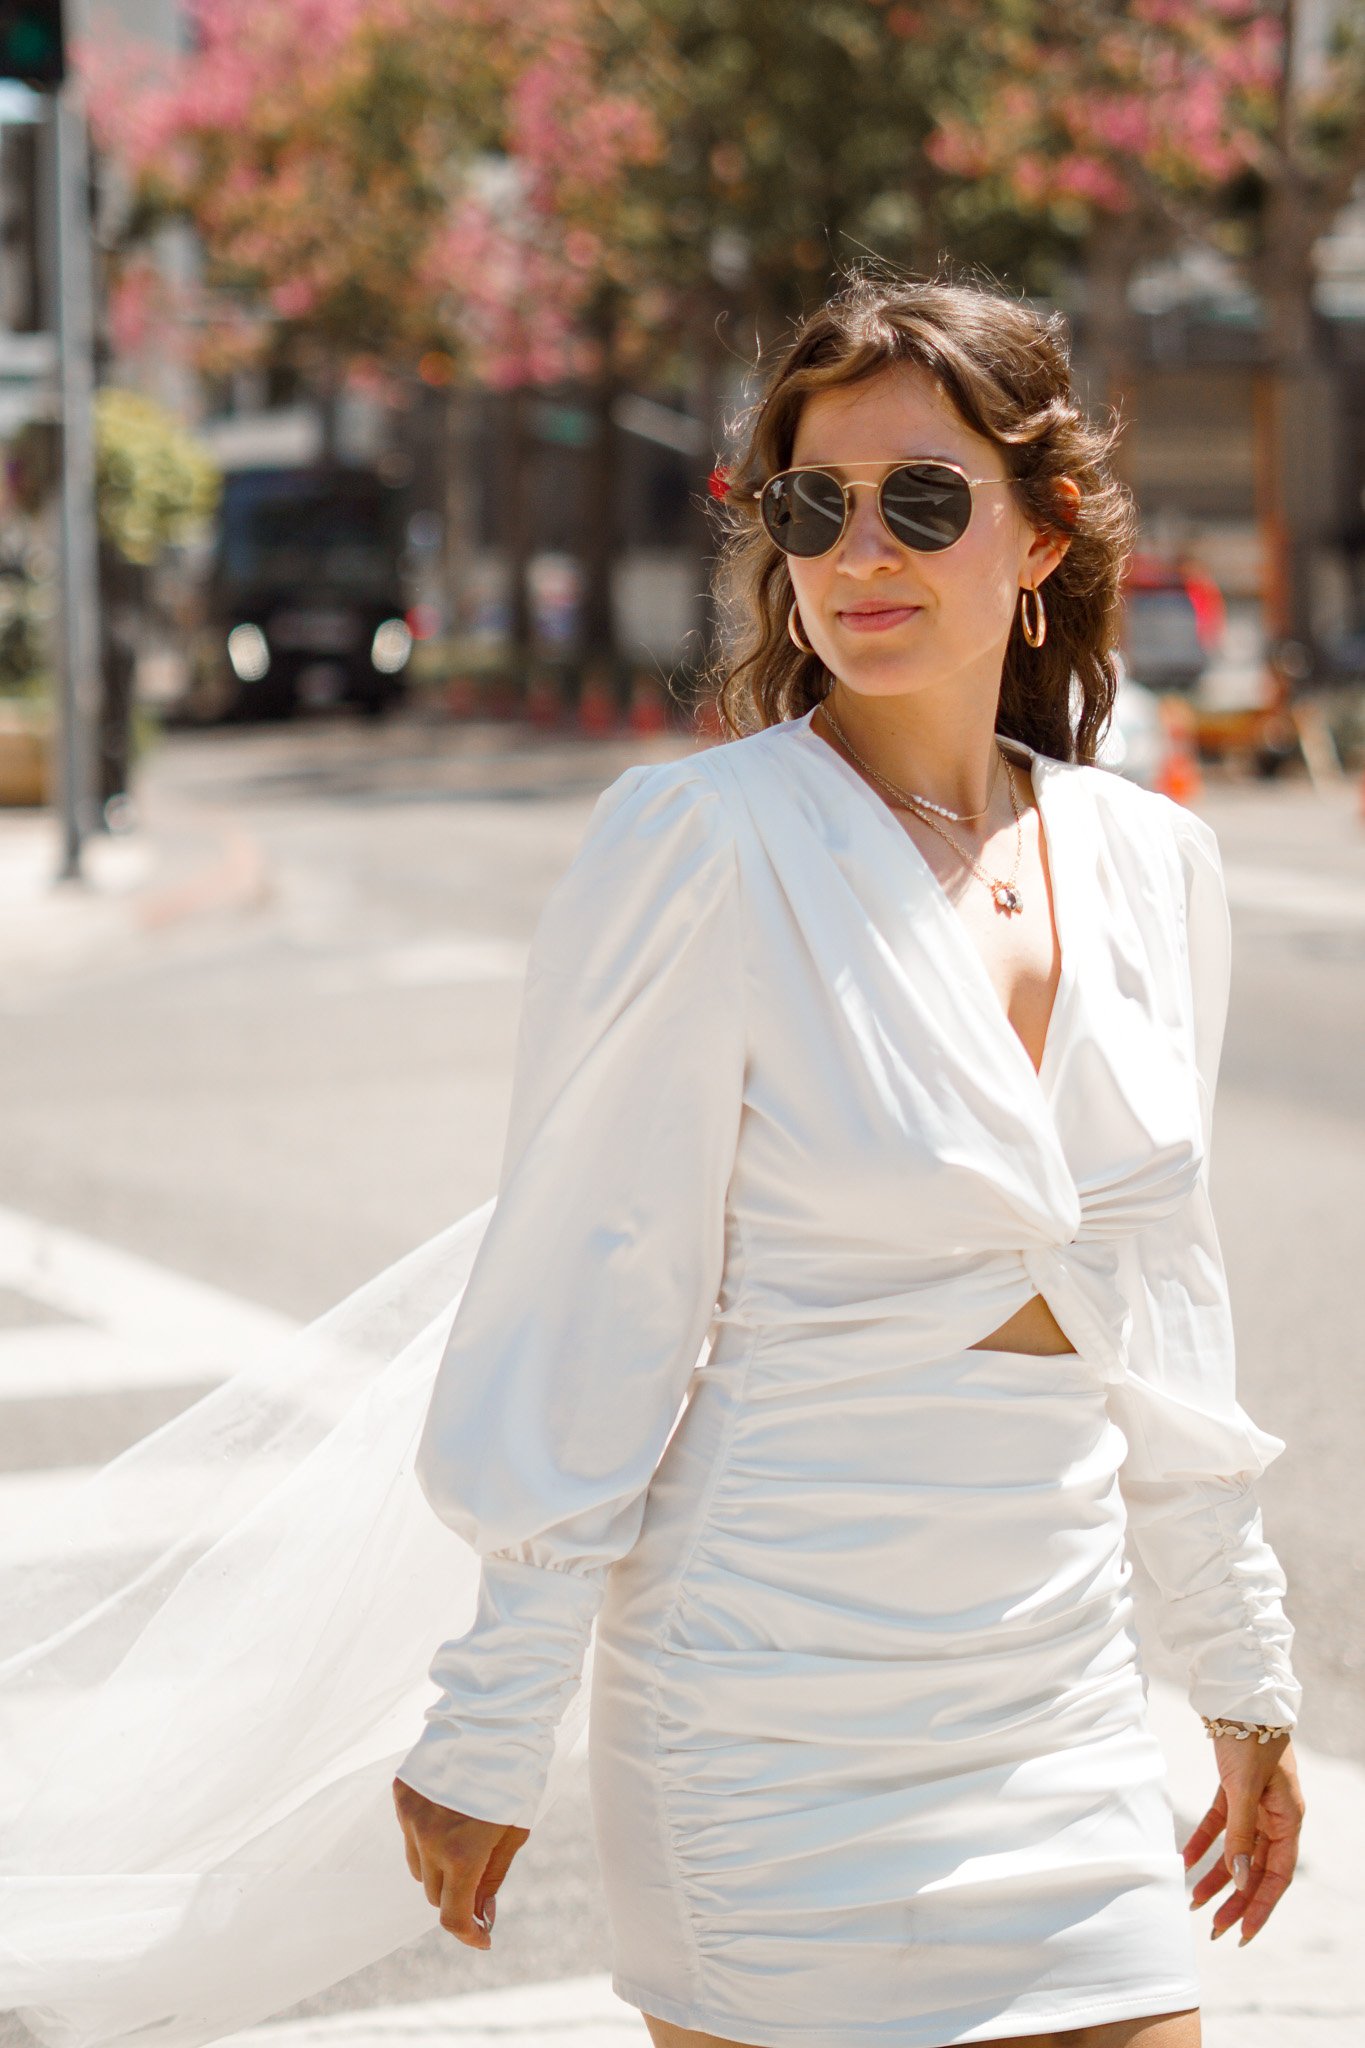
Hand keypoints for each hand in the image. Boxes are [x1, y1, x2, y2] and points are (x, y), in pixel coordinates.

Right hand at [392, 1776, 530, 1947]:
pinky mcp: (401, 1795)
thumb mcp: (514, 1832)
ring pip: (418, 1864)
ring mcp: (410, 1817)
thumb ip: (493, 1877)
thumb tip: (481, 1914)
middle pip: (433, 1892)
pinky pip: (409, 1831)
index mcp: (462, 1854)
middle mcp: (429, 1841)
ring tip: (464, 1832)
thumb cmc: (514, 1775)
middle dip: (456, 1892)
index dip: (467, 1933)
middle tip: (479, 1874)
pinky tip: (448, 1807)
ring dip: (437, 1864)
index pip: (452, 1916)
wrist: (493, 1718)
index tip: (482, 1936)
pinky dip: (426, 1832)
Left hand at [1181, 1732, 1303, 1944]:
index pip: (1278, 1875)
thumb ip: (1241, 1833)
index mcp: (1289, 1819)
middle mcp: (1275, 1816)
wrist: (1239, 1696)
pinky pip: (1220, 1826)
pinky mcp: (1234, 1790)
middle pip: (1256, 1868)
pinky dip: (1204, 1843)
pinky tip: (1184, 1860)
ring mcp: (1255, 1803)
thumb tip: (1240, 1877)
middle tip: (1213, 1929)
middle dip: (1235, 1900)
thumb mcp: (1244, 1788)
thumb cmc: (1250, 1739)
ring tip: (1193, 1902)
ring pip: (1237, 1851)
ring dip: (1217, 1876)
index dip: (1261, 1906)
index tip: (1242, 1932)